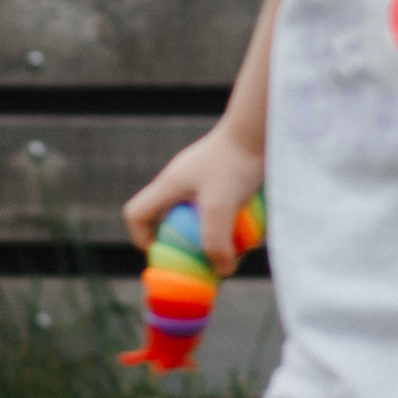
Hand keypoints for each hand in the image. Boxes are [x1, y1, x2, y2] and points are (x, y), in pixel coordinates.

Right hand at [124, 127, 265, 273]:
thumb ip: (215, 242)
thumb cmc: (235, 162)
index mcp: (169, 184)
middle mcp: (182, 177)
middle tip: (206, 259)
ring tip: (236, 244)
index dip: (142, 239)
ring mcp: (205, 173)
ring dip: (212, 230)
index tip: (166, 254)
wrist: (261, 125)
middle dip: (184, 241)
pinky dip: (232, 216)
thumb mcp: (221, 206)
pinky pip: (222, 201)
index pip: (137, 214)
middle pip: (168, 216)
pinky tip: (255, 225)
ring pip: (198, 211)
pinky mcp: (227, 170)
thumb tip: (221, 272)